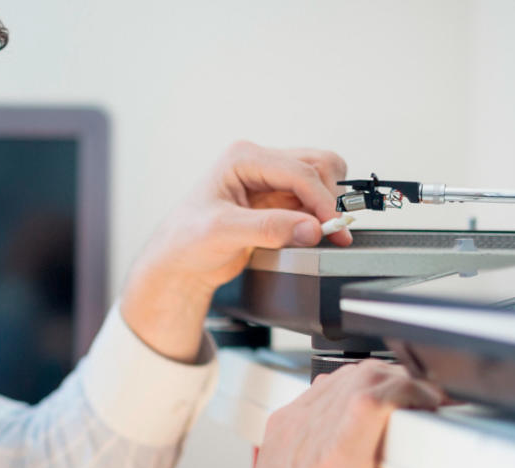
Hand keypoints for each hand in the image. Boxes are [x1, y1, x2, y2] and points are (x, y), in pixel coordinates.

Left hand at [120, 142, 349, 361]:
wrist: (180, 262)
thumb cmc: (186, 240)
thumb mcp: (222, 232)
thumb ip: (267, 228)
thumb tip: (310, 228)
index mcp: (242, 158)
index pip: (298, 170)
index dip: (320, 198)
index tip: (332, 225)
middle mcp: (259, 163)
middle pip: (317, 165)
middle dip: (330, 197)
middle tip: (334, 230)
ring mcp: (270, 181)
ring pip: (321, 179)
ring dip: (329, 205)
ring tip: (329, 233)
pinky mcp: (278, 201)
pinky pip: (313, 201)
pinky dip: (322, 216)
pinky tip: (318, 235)